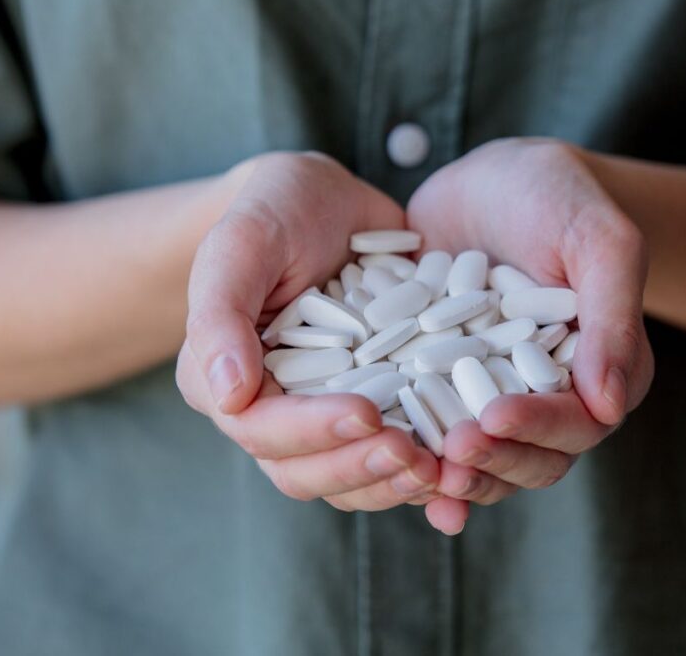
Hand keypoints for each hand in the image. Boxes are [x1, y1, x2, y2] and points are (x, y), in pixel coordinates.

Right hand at [177, 152, 438, 511]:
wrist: (327, 202)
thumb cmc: (275, 210)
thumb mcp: (241, 242)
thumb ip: (220, 314)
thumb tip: (228, 398)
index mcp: (226, 380)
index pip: (261, 429)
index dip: (312, 432)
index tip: (365, 415)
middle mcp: (273, 410)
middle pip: (304, 471)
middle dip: (359, 469)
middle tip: (414, 455)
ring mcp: (326, 413)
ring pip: (350, 477)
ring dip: (393, 483)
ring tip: (442, 468)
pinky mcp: (375, 406)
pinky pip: (393, 453)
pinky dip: (425, 465)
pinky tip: (464, 465)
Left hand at [407, 138, 653, 531]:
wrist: (496, 179)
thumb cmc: (560, 199)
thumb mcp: (598, 242)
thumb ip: (611, 317)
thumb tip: (608, 405)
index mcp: (601, 373)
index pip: (578, 423)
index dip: (537, 428)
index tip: (493, 418)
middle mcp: (549, 397)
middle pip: (531, 458)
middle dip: (492, 462)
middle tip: (449, 452)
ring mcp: (492, 395)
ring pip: (480, 458)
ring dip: (450, 473)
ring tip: (410, 468)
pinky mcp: (443, 386)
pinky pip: (429, 429)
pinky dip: (409, 449)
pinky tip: (375, 455)